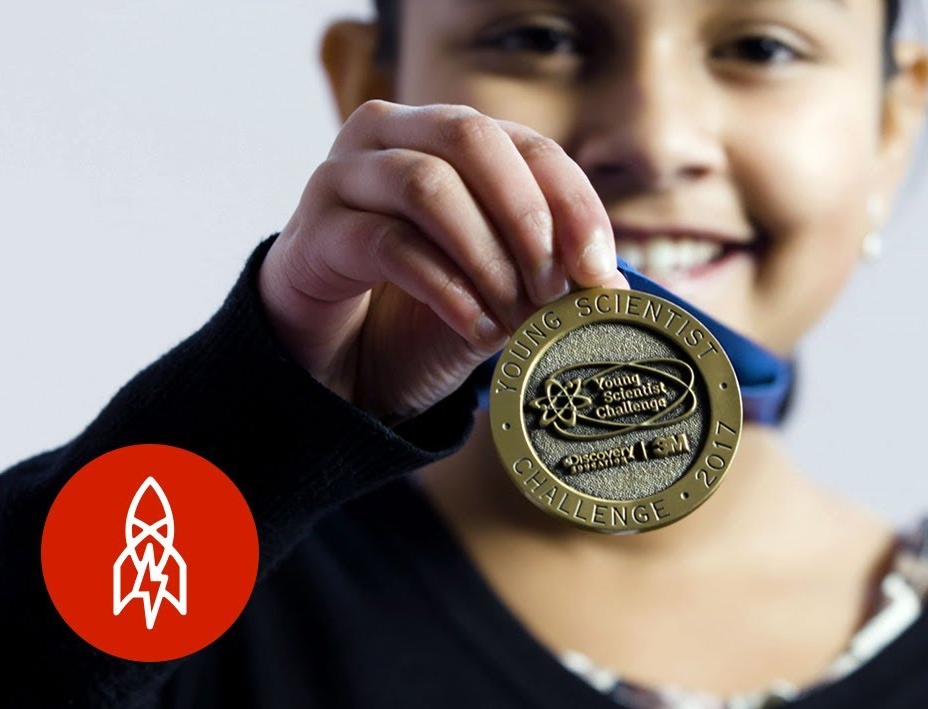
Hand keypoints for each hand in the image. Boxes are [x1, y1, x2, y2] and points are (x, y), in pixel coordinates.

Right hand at [258, 101, 626, 419]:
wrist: (338, 355)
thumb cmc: (421, 306)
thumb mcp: (498, 289)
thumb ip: (546, 277)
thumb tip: (613, 286)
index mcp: (447, 135)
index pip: (528, 144)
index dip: (572, 202)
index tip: (599, 269)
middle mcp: (390, 134)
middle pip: (472, 138)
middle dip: (527, 216)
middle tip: (554, 287)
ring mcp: (343, 176)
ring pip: (427, 185)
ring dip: (486, 258)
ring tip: (515, 317)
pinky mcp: (315, 232)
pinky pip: (389, 244)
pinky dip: (447, 290)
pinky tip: (476, 329)